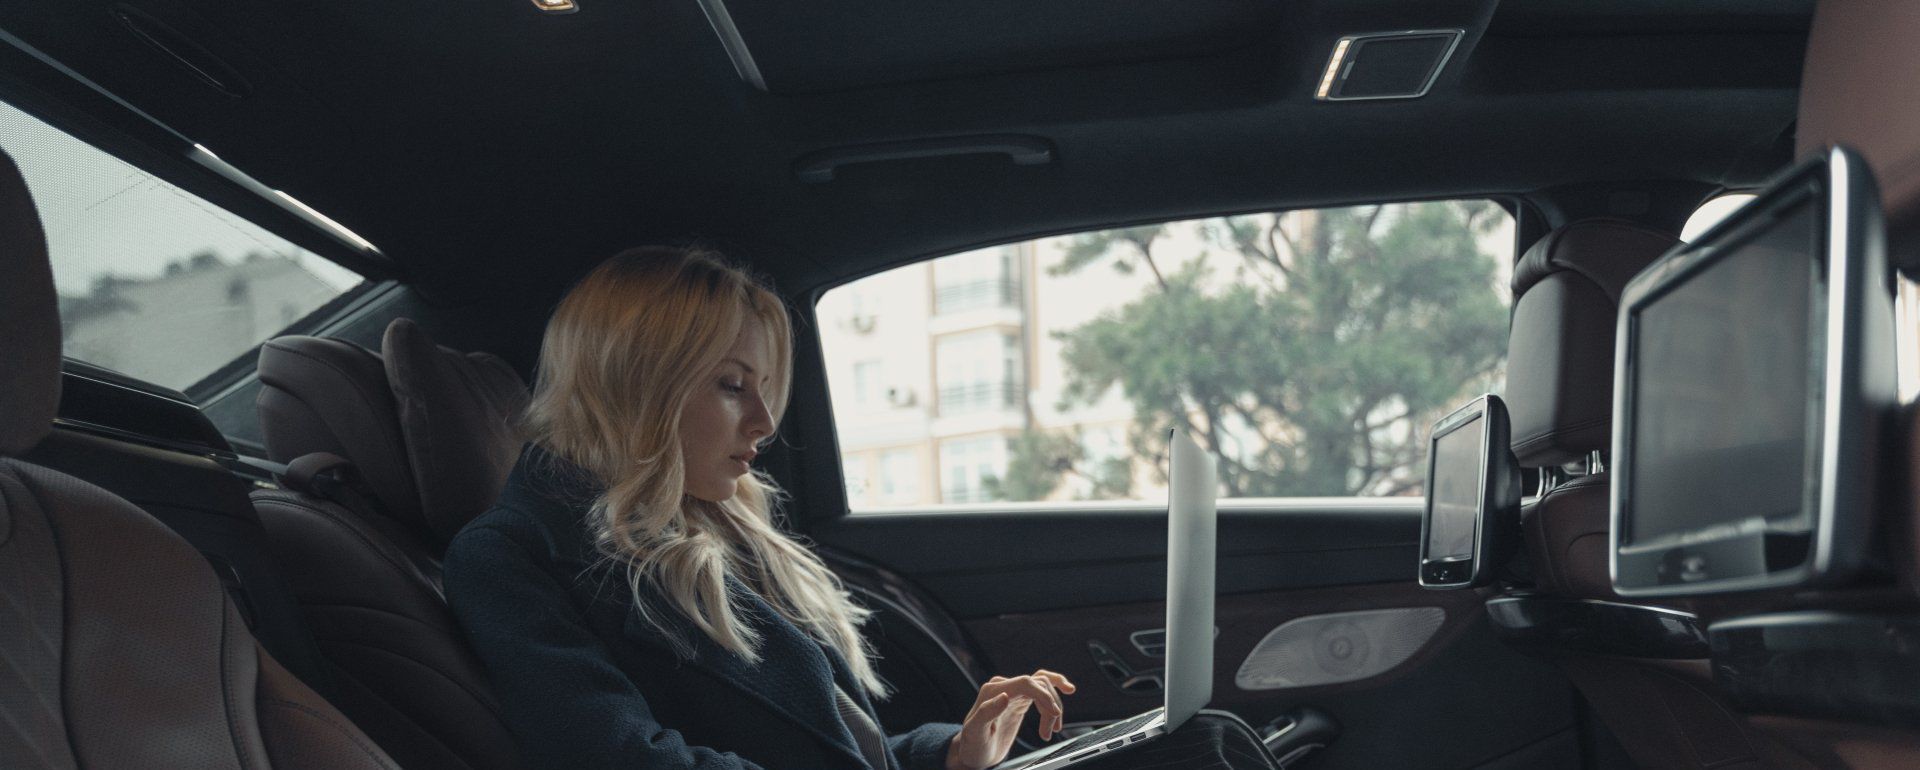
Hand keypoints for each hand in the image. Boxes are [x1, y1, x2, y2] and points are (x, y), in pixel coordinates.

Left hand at [945, 669, 1076, 769]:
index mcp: (993, 691)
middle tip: (1052, 730)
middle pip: (1038, 684)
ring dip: (1053, 706)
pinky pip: (1041, 690)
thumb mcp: (975, 732)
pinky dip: (1054, 696)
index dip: (1044, 695)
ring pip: (1043, 687)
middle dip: (1050, 705)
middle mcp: (1003, 687)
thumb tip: (1005, 696)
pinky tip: (1063, 698)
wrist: (974, 753)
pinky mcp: (1019, 700)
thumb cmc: (972, 745)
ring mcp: (1012, 692)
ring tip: (1052, 730)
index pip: (1026, 683)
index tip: (1055, 713)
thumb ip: (987, 712)